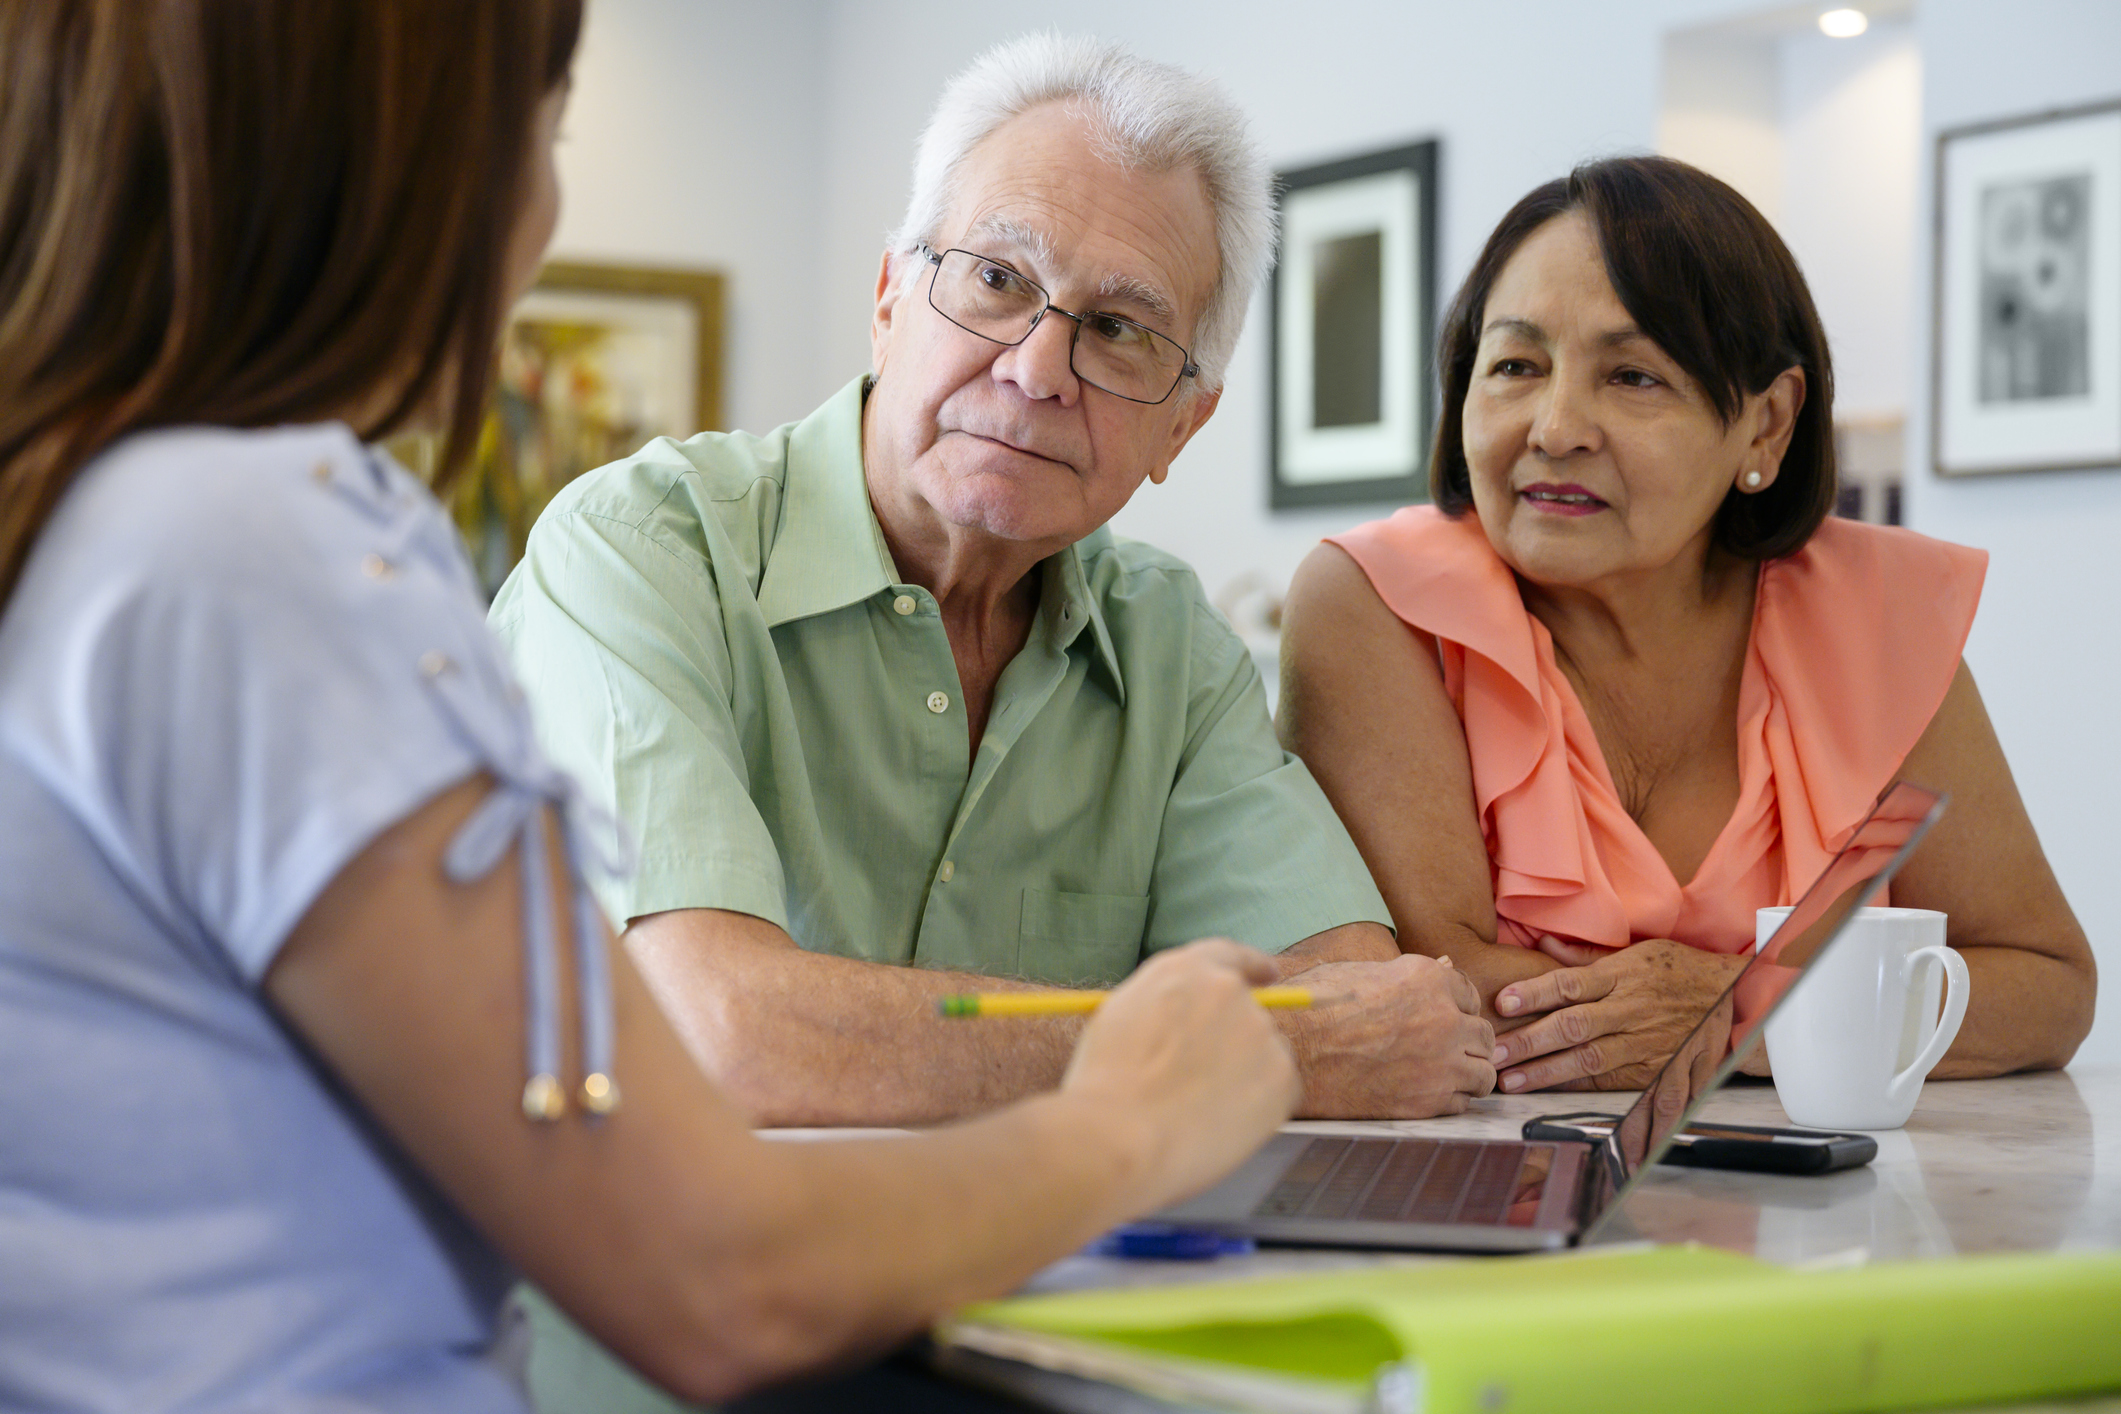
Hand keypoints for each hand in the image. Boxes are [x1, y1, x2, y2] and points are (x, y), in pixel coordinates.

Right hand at [1062, 940, 1300, 1210]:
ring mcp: (1259, 1032)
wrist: (1119, 1138)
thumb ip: (1163, 1005)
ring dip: (1245, 1075)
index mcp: (1185, 971)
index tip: (1266, 976)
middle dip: (1235, 1042)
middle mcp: (1228, 991)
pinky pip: (1279, 1090)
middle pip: (1249, 1011)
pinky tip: (1218, 1125)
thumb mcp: (1120, 1017)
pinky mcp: (1280, 1076)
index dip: (1251, 967)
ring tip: (1197, 1111)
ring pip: (1265, 1054)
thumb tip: (1186, 1020)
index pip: (1231, 957)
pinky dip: (1259, 1108)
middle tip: (1210, 1080)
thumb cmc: (1105, 1087)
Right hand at [1283, 953, 1495, 1117]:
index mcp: (1426, 978)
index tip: (1444, 1017)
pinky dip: (1450, 1099)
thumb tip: (1443, 965)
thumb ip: (1406, 973)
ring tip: (1444, 1073)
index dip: (1457, 1006)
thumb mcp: (1357, 973)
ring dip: (1467, 1072)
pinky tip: (1426, 1091)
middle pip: (1484, 1034)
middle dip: (1468, 1041)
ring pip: (1484, 1073)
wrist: (1290, 1054)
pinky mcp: (1427, 1101)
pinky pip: (1462, 1103)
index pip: (1470, 993)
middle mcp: (1443, 1018)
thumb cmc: (1313, 1008)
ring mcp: (1440, 1063)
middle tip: (1447, 1048)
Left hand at [1490, 937, 1747, 1091]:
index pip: (1570, 983)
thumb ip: (1585, 955)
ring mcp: (1646, 1042)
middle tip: (1494, 1052)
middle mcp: (1631, 1009)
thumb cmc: (1680, 969)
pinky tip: (1556, 1097)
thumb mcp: (1637, 951)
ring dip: (1548, 1072)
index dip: (1534, 993)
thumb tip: (1542, 943)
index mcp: (1623, 976)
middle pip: (1574, 1026)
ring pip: (1590, 1060)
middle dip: (1530, 1041)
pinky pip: (1616, 1083)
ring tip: (1512, 1081)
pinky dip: (1581, 1090)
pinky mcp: (1658, 1068)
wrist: (1736, 997)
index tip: (1502, 1002)